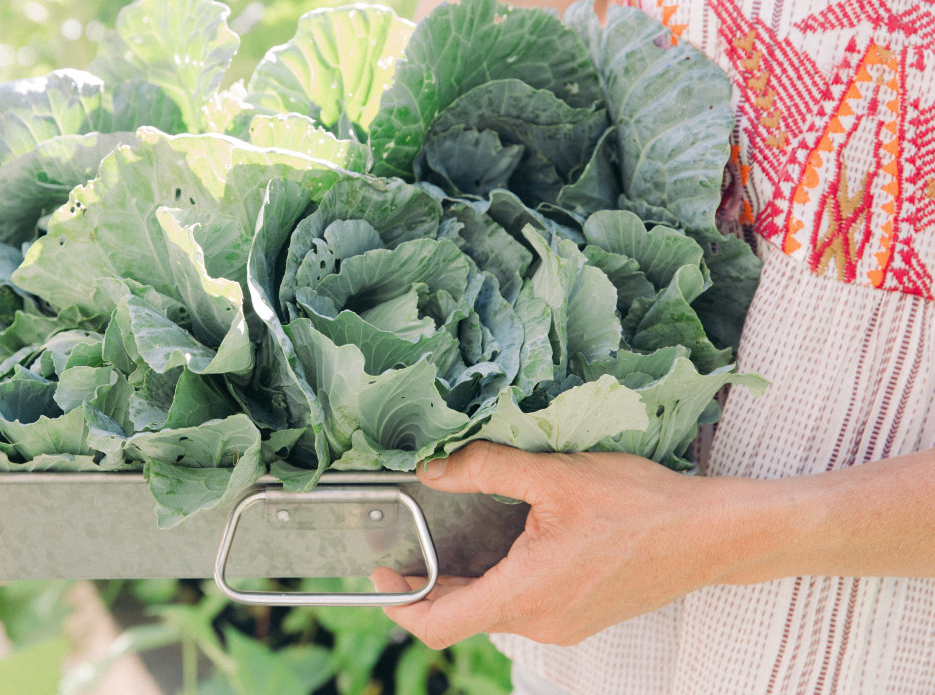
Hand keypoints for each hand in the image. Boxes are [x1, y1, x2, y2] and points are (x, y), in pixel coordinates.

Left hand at [372, 441, 719, 647]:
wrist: (712, 535)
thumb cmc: (641, 505)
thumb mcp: (555, 474)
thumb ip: (487, 468)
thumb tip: (434, 468)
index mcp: (527, 593)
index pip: (442, 625)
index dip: (400, 607)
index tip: (381, 578)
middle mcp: (541, 622)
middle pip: (465, 616)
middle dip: (430, 586)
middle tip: (408, 549)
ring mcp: (564, 625)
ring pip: (496, 611)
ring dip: (467, 583)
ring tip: (451, 541)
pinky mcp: (581, 618)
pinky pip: (525, 607)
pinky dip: (501, 583)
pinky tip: (504, 545)